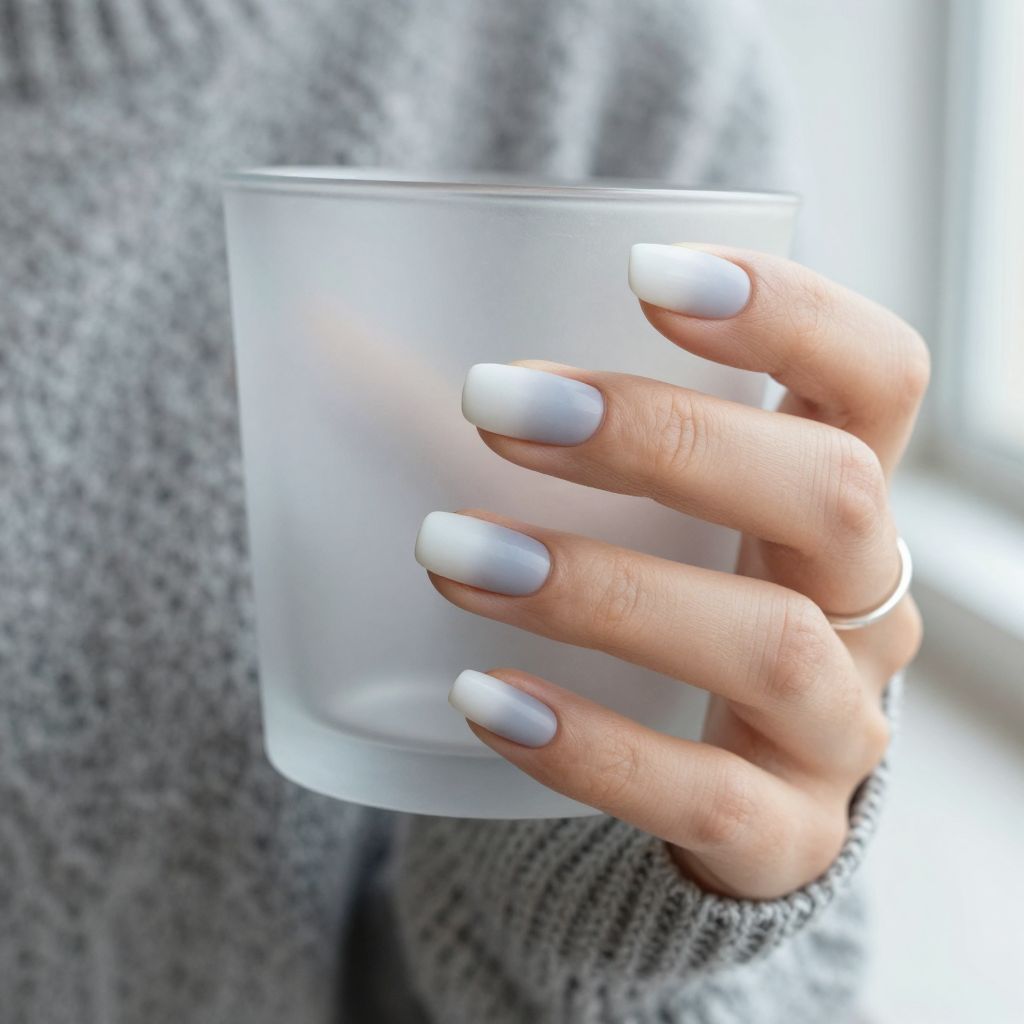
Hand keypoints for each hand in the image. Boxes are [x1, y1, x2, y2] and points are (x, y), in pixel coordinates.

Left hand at [413, 244, 927, 899]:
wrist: (695, 785)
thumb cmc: (652, 606)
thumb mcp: (614, 510)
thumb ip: (503, 426)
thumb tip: (321, 332)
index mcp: (832, 493)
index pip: (875, 377)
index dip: (791, 315)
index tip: (646, 276)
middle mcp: (862, 602)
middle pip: (829, 497)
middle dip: (664, 439)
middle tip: (495, 406)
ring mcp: (834, 726)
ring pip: (766, 646)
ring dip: (602, 588)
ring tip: (451, 551)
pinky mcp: (786, 838)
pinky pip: (710, 798)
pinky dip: (592, 748)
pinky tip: (484, 698)